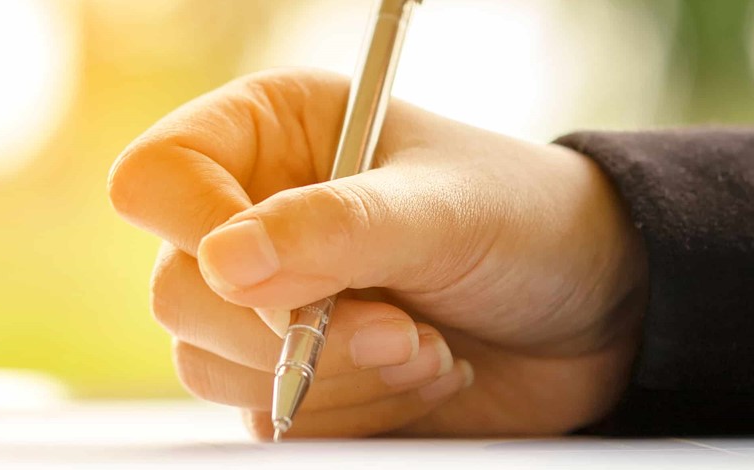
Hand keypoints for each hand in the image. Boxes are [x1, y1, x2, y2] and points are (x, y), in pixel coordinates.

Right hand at [108, 68, 647, 438]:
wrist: (598, 317)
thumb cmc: (527, 225)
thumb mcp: (442, 211)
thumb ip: (334, 229)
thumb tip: (223, 262)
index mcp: (266, 135)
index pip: (155, 180)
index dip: (197, 231)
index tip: (275, 275)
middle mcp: (248, 215)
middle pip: (175, 292)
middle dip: (292, 331)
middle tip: (398, 326)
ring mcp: (262, 303)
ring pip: (211, 366)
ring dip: (331, 377)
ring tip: (425, 348)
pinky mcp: (286, 378)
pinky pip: (263, 418)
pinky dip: (349, 412)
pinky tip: (415, 378)